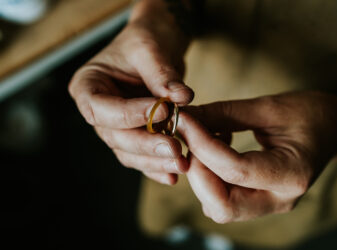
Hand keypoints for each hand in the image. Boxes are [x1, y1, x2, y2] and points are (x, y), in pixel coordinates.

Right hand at [68, 1, 193, 184]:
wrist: (157, 45)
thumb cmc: (146, 40)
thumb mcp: (151, 48)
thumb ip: (163, 75)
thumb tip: (182, 97)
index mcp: (88, 86)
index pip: (101, 109)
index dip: (130, 115)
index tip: (164, 112)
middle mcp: (98, 110)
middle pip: (116, 136)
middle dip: (146, 145)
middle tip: (175, 149)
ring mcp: (116, 126)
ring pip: (129, 152)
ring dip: (155, 160)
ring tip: (181, 163)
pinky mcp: (135, 134)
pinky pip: (142, 156)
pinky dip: (157, 166)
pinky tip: (173, 176)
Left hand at [178, 91, 336, 222]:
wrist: (333, 130)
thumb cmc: (310, 114)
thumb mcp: (270, 106)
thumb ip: (225, 113)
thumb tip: (186, 118)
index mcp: (293, 174)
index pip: (236, 170)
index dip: (202, 145)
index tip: (183, 121)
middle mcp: (280, 200)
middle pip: (222, 204)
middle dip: (197, 169)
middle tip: (191, 136)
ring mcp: (269, 205)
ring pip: (218, 207)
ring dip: (200, 175)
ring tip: (206, 140)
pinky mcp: (258, 201)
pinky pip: (221, 201)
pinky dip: (208, 178)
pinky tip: (215, 151)